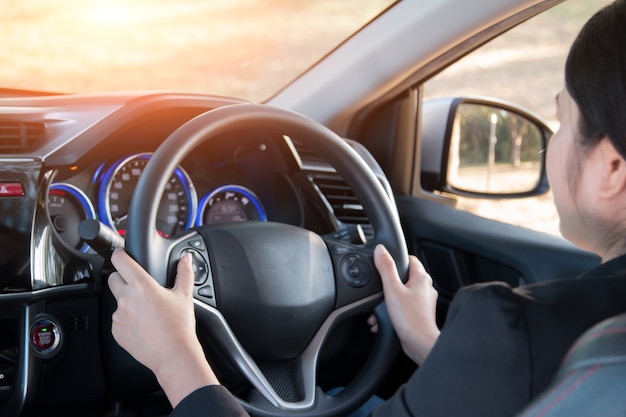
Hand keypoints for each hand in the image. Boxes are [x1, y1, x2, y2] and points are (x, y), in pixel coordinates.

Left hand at [108, 249, 218, 406]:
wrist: (173, 355)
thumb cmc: (179, 327)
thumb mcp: (184, 296)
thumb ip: (184, 273)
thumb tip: (186, 259)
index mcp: (142, 286)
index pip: (120, 261)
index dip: (119, 254)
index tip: (122, 255)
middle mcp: (127, 299)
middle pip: (113, 278)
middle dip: (123, 278)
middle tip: (138, 286)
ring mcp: (119, 316)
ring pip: (116, 300)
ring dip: (126, 301)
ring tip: (145, 311)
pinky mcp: (116, 331)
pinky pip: (118, 319)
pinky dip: (126, 319)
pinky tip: (142, 324)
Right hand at [374, 244, 439, 364]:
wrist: (420, 344)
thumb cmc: (410, 319)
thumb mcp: (392, 289)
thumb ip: (386, 268)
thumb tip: (381, 250)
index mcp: (421, 278)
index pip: (410, 259)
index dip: (397, 260)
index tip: (385, 264)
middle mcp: (426, 288)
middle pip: (405, 277)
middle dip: (389, 284)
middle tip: (380, 289)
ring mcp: (424, 302)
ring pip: (404, 294)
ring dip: (389, 300)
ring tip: (379, 309)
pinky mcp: (420, 315)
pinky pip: (405, 307)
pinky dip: (394, 311)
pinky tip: (384, 320)